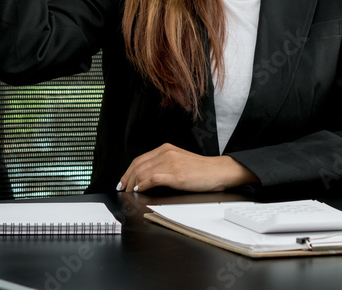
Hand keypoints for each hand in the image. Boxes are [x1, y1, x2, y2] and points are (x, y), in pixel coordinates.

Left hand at [117, 143, 257, 192]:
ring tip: (129, 192)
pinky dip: (143, 185)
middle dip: (126, 179)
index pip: (139, 159)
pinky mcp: (176, 175)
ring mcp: (171, 164)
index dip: (128, 171)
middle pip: (138, 166)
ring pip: (142, 172)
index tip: (123, 181)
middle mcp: (167, 153)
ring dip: (132, 184)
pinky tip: (140, 190)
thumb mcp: (180, 161)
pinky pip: (152, 179)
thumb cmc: (202, 170)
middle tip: (122, 189)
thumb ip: (164, 165)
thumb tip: (147, 177)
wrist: (219, 171)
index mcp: (167, 149)